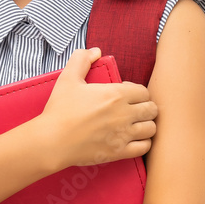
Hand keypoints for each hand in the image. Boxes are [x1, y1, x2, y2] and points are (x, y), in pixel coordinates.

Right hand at [40, 47, 157, 170]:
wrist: (52, 140)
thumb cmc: (60, 109)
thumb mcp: (68, 78)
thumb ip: (82, 60)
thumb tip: (96, 51)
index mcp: (116, 95)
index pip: (144, 92)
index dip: (137, 92)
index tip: (126, 96)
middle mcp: (124, 114)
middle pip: (152, 109)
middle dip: (146, 107)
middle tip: (134, 110)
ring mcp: (123, 134)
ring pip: (151, 128)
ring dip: (146, 125)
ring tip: (135, 124)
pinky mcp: (119, 152)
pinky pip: (145, 147)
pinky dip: (143, 143)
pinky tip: (133, 139)